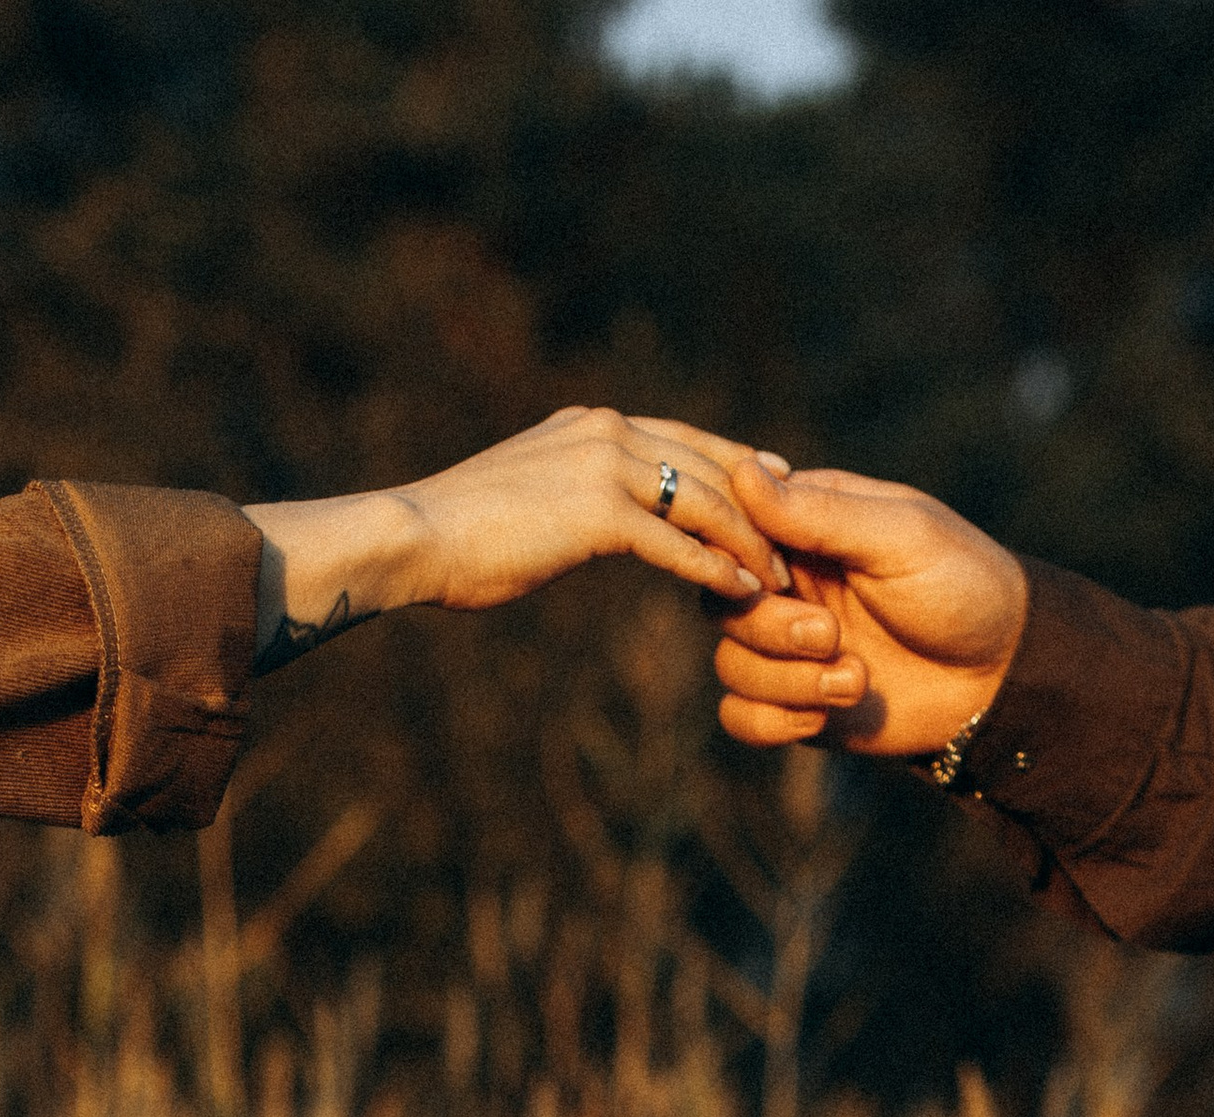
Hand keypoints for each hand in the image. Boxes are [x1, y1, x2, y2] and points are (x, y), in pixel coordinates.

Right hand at [244, 410, 786, 671]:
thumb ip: (564, 492)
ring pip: (703, 502)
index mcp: (592, 426)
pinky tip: (741, 594)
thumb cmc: (456, 534)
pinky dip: (714, 569)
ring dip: (747, 543)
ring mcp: (605, 468)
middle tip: (801, 535)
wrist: (413, 536)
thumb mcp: (521, 497)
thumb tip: (577, 513)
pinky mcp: (599, 515)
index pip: (684, 439)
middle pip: (709, 463)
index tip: (773, 484)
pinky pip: (676, 544)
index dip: (735, 465)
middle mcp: (607, 433)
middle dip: (760, 502)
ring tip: (780, 580)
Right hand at [709, 458, 1030, 757]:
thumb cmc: (962, 586)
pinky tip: (826, 714)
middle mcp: (789, 586)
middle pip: (721, 604)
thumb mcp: (899, 537)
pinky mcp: (795, 703)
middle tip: (830, 635)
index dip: (738, 559)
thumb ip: (820, 513)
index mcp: (806, 528)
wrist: (1002, 676)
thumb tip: (742, 472)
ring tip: (856, 680)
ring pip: (729, 666)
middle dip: (769, 629)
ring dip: (786, 681)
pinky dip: (773, 721)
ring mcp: (789, 648)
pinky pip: (740, 717)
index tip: (780, 577)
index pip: (730, 531)